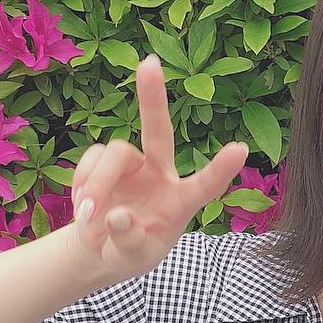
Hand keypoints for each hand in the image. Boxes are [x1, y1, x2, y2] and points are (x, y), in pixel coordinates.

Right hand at [67, 55, 248, 286]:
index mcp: (181, 201)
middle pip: (158, 130)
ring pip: (113, 153)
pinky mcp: (105, 162)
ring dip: (95, 185)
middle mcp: (160, 173)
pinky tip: (84, 207)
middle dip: (152, 97)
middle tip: (149, 63)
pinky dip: (81, 184)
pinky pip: (90, 160)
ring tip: (88, 218)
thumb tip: (118, 214)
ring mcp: (132, 165)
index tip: (241, 149)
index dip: (221, 169)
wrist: (102, 248)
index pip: (205, 185)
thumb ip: (129, 241)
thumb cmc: (131, 252)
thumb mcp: (133, 259)